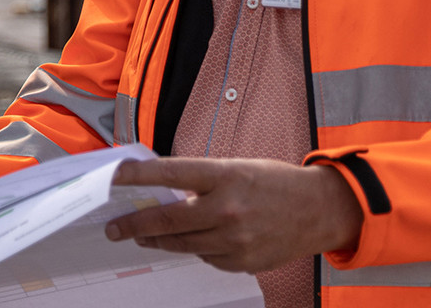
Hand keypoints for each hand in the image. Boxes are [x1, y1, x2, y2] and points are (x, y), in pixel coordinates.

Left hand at [104, 157, 363, 272]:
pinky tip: (199, 240)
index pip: (168, 173)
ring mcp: (236, 239)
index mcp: (224, 176)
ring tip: (143, 236)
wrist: (319, 210)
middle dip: (134, 225)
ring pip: (182, 244)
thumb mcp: (235, 168)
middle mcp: (228, 208)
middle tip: (114, 228)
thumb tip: (159, 191)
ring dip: (158, 240)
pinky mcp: (243, 261)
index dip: (135, 177)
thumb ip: (199, 180)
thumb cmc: (274, 183)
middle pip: (167, 220)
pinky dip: (198, 248)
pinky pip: (206, 257)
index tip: (111, 178)